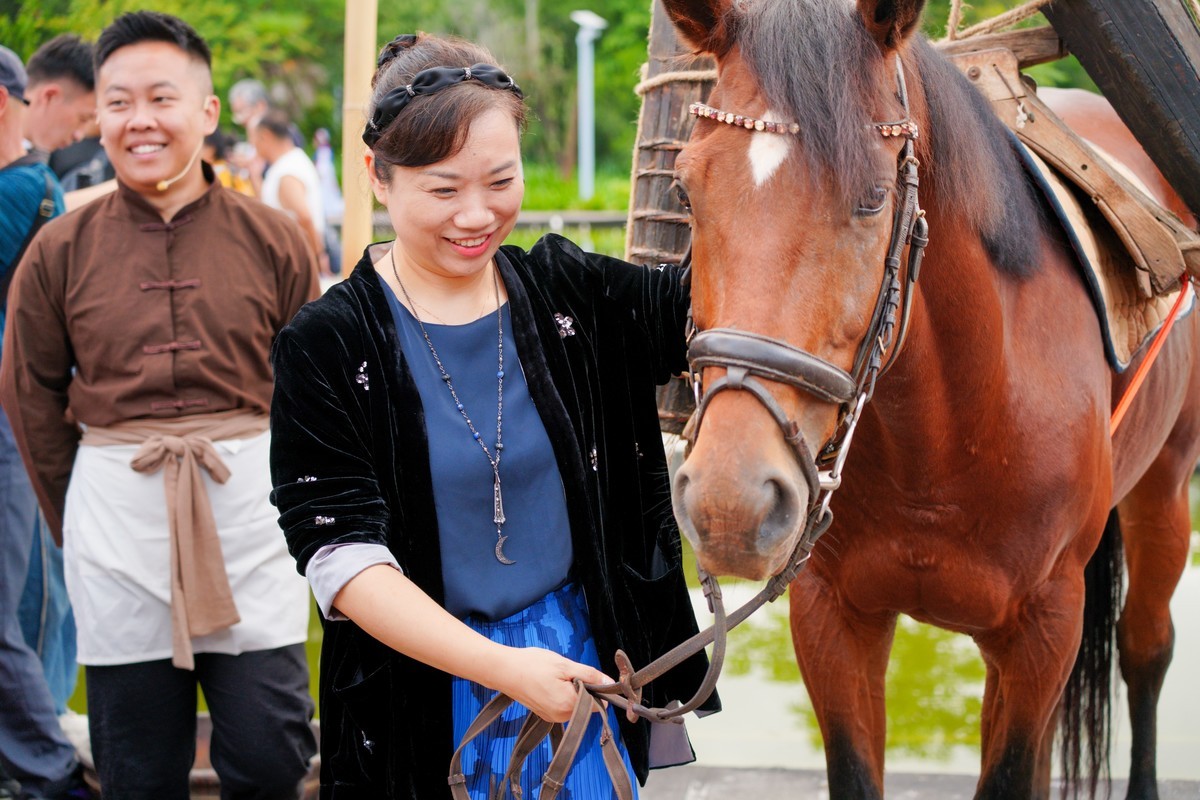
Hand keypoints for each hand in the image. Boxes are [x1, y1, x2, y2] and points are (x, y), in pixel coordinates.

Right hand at [493, 647, 612, 722]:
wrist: (503, 670)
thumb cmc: (531, 665)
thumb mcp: (565, 665)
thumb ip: (589, 675)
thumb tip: (609, 682)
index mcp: (568, 706)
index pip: (598, 703)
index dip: (596, 686)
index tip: (584, 673)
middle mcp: (561, 717)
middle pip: (586, 703)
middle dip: (581, 686)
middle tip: (565, 672)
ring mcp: (551, 716)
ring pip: (573, 703)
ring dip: (570, 689)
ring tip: (554, 676)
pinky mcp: (544, 713)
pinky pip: (561, 704)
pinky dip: (560, 692)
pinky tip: (547, 681)